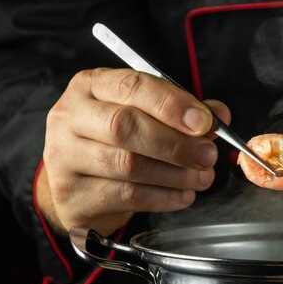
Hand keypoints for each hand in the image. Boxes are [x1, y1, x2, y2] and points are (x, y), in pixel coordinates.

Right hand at [36, 68, 230, 236]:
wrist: (77, 185)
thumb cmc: (113, 142)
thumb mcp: (142, 116)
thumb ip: (179, 112)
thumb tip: (218, 116)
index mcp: (89, 86)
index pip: (132, 86)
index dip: (172, 104)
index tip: (204, 122)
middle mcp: (69, 116)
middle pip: (125, 126)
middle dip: (176, 143)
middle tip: (207, 156)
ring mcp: (64, 156)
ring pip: (127, 164)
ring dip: (175, 174)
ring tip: (201, 178)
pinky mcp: (71, 194)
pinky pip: (125, 195)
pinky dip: (163, 197)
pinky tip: (182, 196)